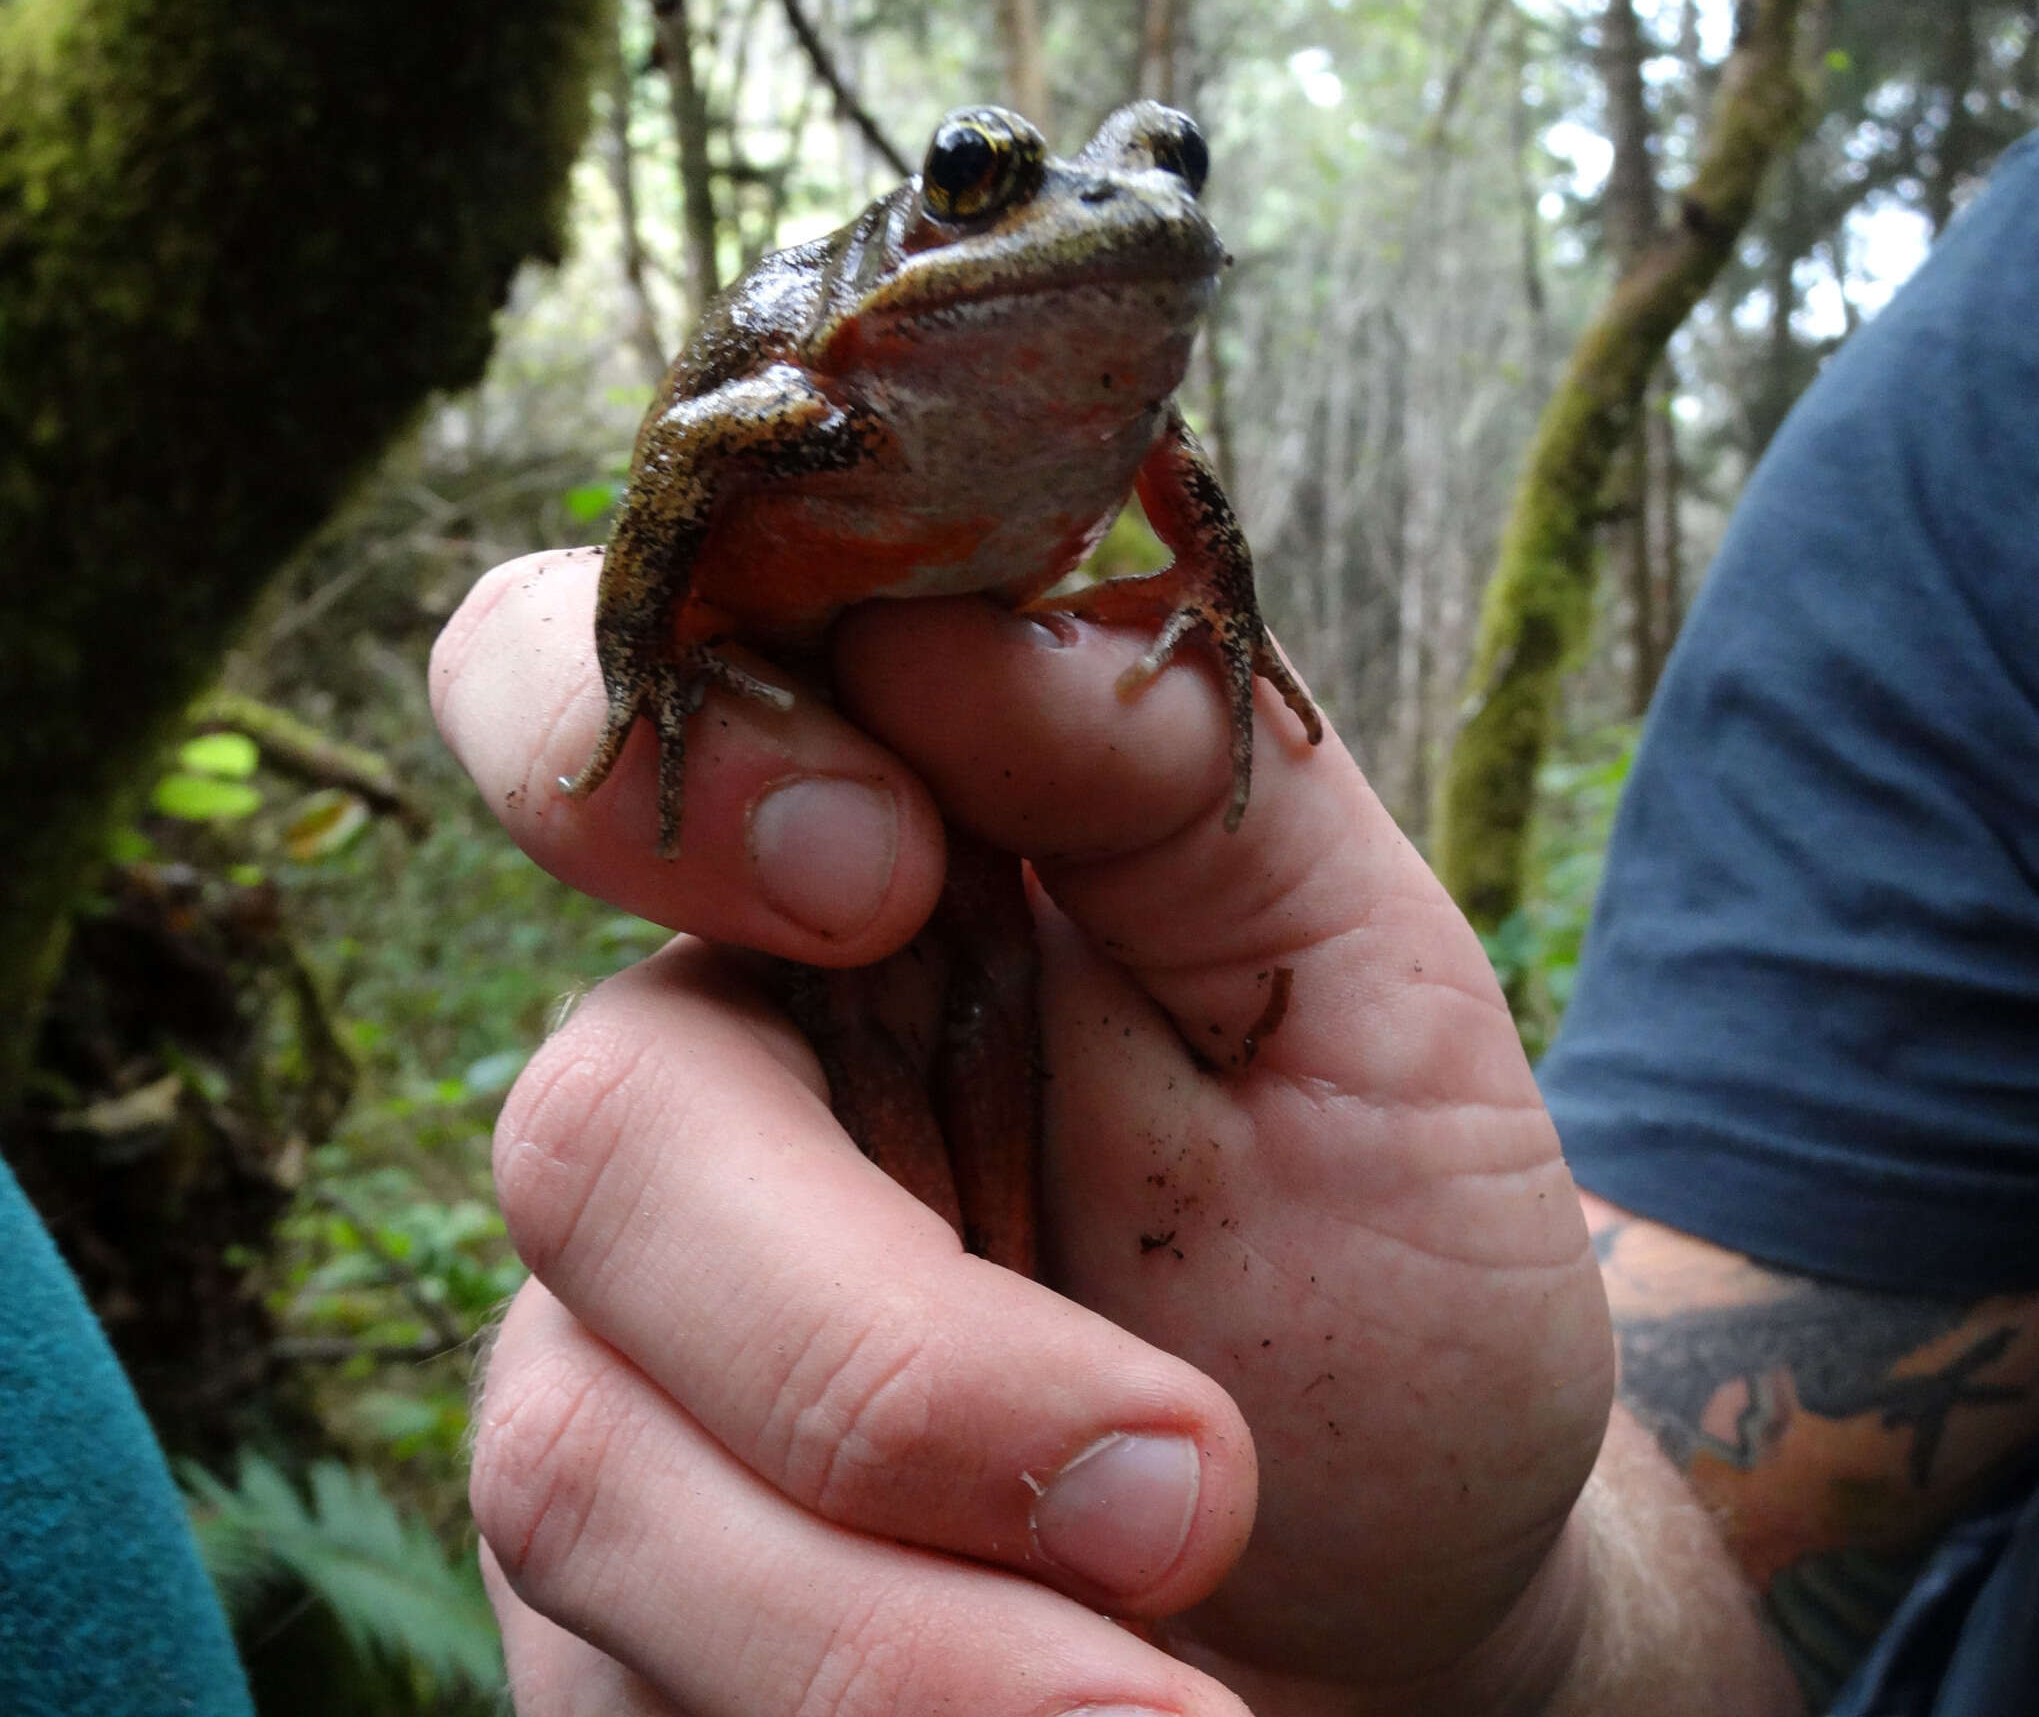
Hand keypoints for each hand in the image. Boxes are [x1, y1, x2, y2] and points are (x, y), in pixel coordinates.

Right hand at [431, 549, 1614, 1716]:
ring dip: (892, 1612)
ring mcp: (638, 1356)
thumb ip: (1177, 780)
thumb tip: (954, 626)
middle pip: (590, 1128)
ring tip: (1182, 1708)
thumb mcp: (1365, 1000)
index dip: (657, 765)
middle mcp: (715, 1099)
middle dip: (866, 1336)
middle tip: (1185, 1486)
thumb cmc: (1387, 1279)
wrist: (1398, 1608)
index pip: (584, 704)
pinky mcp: (626, 1598)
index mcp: (856, 892)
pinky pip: (609, 1670)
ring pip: (579, 1449)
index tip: (886, 874)